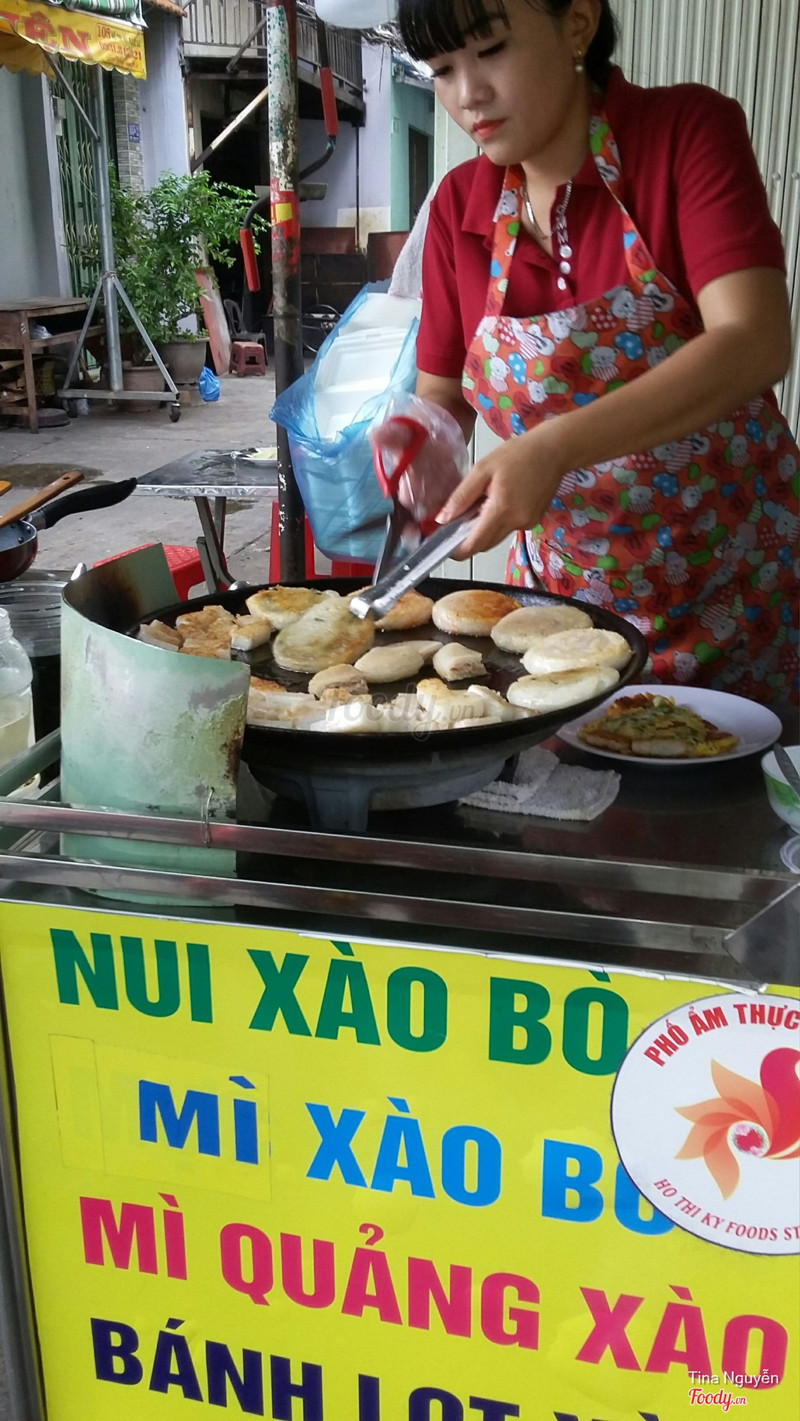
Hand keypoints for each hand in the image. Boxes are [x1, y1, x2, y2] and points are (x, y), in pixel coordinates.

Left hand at [435, 425, 564, 558]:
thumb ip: (461, 496)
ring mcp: (527, 523)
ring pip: (497, 537)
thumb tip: (443, 519)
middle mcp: (517, 522)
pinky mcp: (533, 521)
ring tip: (482, 503)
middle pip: (486, 544)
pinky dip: (499, 521)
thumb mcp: (482, 469)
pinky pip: (509, 528)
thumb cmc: (519, 454)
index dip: (459, 551)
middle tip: (459, 520)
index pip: (476, 543)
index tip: (446, 547)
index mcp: (502, 509)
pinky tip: (501, 500)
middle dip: (469, 539)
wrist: (553, 450)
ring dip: (484, 529)